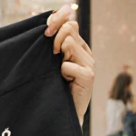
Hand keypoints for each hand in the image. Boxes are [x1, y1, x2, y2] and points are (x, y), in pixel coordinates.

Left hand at [45, 6, 93, 125]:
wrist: (64, 112)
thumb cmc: (55, 86)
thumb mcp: (53, 62)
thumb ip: (53, 45)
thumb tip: (47, 25)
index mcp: (78, 47)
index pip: (71, 23)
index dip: (57, 22)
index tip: (45, 32)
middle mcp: (86, 53)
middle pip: (70, 29)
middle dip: (55, 39)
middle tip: (52, 55)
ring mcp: (90, 64)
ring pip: (69, 44)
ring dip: (59, 58)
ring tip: (61, 73)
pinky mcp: (89, 76)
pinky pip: (68, 65)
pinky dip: (62, 73)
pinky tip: (66, 82)